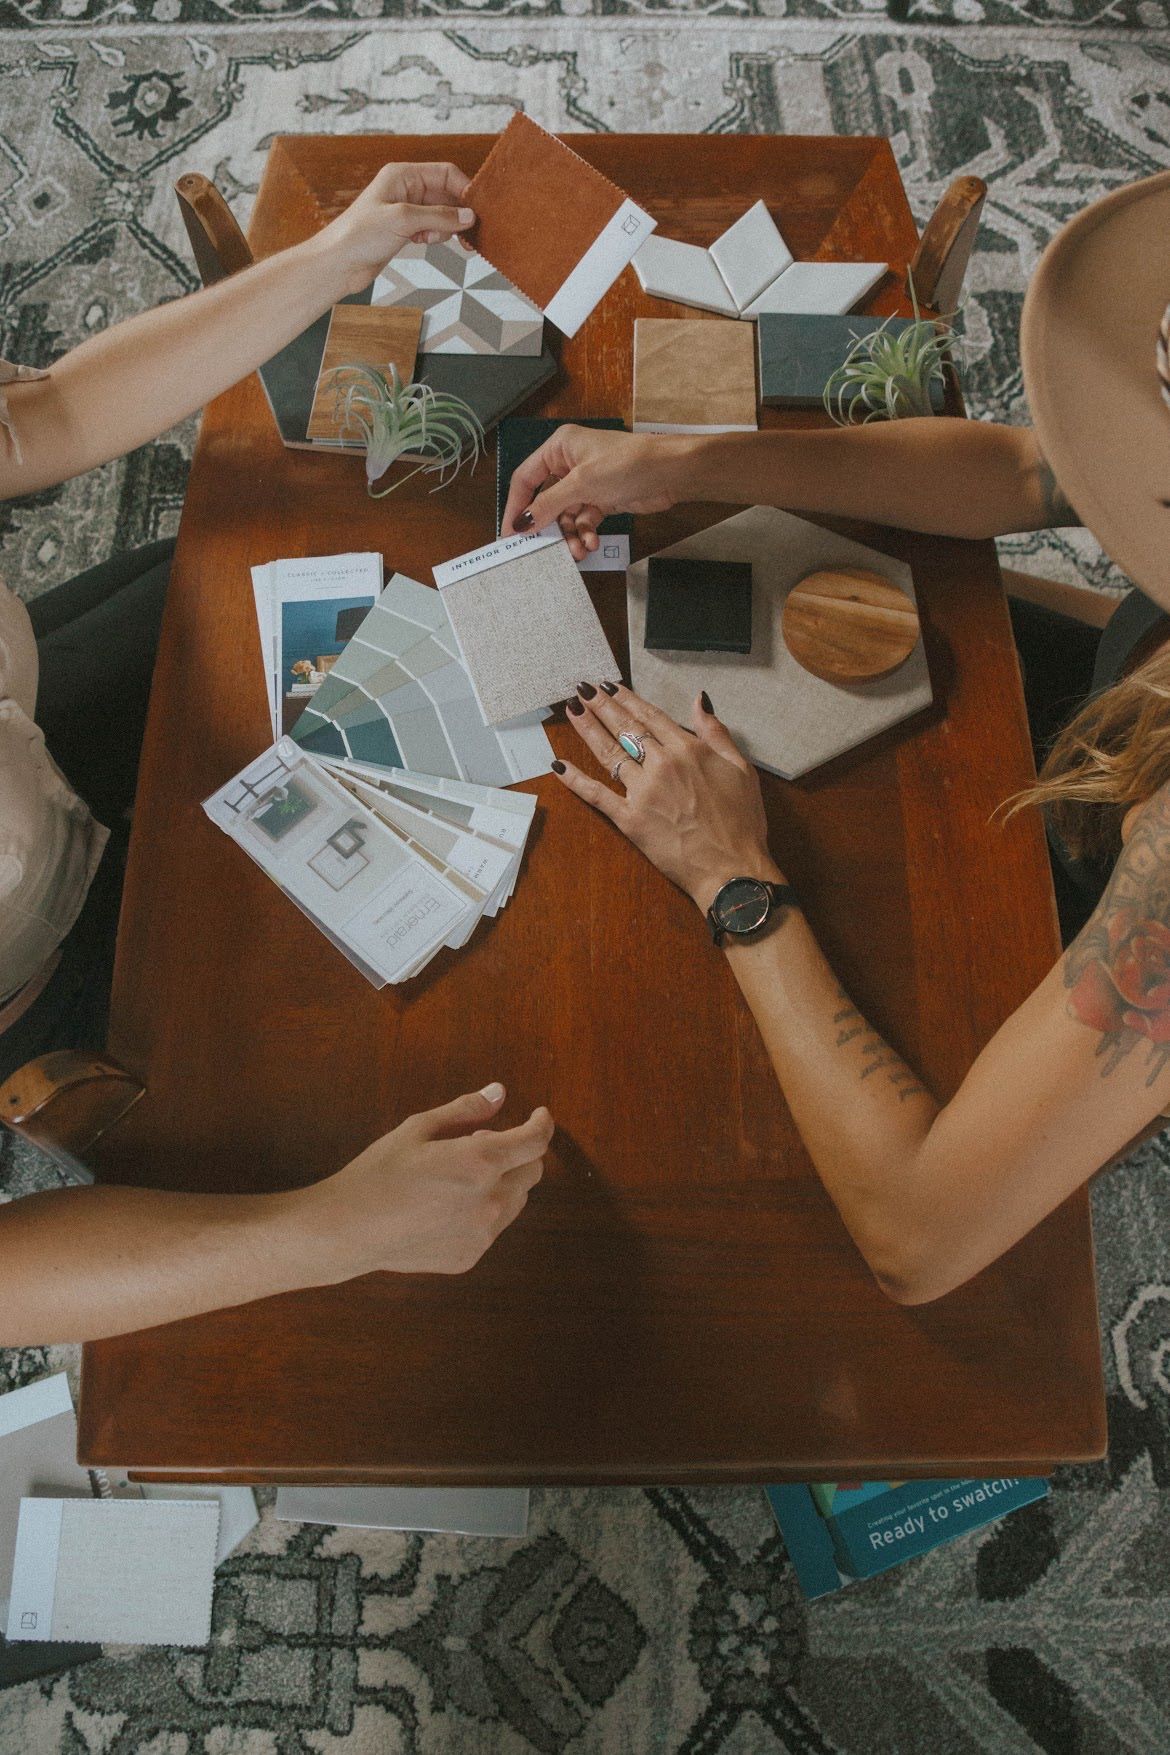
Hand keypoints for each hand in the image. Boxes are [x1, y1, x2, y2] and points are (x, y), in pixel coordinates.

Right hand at [309, 1084, 553, 1276]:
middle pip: (531, 1172)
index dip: (542, 1124)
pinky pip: (491, 1228)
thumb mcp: (419, 1128)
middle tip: (480, 1144)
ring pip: (515, 1201)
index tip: (539, 1115)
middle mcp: (490, 1201)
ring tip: (458, 1177)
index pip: (535, 1142)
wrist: (349, 1229)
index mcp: (481, 1162)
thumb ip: (465, 1110)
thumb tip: (499, 1093)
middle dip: (518, 1154)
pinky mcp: (469, 1257)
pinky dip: (482, 1212)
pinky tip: (444, 1207)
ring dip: (502, 1183)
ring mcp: (482, 1235)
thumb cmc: (380, 1172)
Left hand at [311, 162, 475, 296]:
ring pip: (441, 214)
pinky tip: (423, 243)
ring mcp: (406, 210)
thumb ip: (439, 217)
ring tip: (438, 240)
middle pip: (446, 195)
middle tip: (472, 233)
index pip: (445, 173)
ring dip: (446, 228)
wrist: (339, 263)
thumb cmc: (360, 235)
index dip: (464, 189)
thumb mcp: (404, 220)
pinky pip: (432, 229)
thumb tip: (468, 216)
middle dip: (459, 213)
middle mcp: (406, 189)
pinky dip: (435, 237)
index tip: (478, 210)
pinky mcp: (405, 230)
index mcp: (403, 175)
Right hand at [500, 425, 691, 559]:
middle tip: (543, 550)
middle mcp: (569, 463)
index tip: (510, 533)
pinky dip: (586, 532)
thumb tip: (521, 523)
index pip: (525, 478)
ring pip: (566, 515)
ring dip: (570, 535)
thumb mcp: (582, 484)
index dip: (516, 506)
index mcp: (559, 448)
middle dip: (549, 526)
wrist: (671, 472)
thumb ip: (549, 505)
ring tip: (578, 551)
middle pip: (546, 501)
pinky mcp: (603, 498)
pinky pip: (585, 519)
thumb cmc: (625, 464)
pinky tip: (592, 543)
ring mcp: (587, 482)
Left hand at [555, 682, 780, 910]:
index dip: (628, 699)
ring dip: (588, 729)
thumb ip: (716, 732)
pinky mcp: (630, 820)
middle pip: (626, 728)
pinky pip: (597, 795)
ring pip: (609, 753)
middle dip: (601, 706)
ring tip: (572, 710)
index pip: (651, 717)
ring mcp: (643, 792)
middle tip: (582, 689)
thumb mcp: (741, 769)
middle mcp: (662, 764)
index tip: (610, 686)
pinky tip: (558, 765)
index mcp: (689, 750)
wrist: (733, 868)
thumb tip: (700, 700)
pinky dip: (576, 780)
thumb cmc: (743, 823)